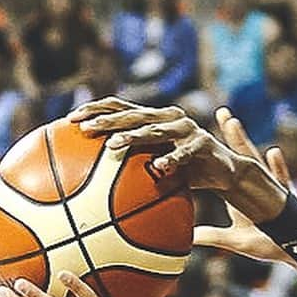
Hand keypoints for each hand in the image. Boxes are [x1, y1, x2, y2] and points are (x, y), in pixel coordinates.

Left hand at [70, 97, 239, 190]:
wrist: (225, 173)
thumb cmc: (186, 174)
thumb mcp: (157, 170)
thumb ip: (133, 170)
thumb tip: (96, 190)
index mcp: (153, 118)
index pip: (118, 106)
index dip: (94, 109)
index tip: (70, 120)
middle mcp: (167, 117)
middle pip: (131, 113)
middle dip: (106, 120)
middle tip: (85, 129)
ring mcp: (185, 128)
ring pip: (154, 129)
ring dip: (132, 136)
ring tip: (113, 145)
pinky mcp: (202, 142)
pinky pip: (184, 152)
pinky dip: (172, 159)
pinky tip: (159, 168)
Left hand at [193, 111, 292, 262]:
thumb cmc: (268, 245)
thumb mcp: (237, 240)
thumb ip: (214, 236)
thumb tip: (190, 237)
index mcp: (241, 194)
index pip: (223, 169)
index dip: (212, 153)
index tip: (200, 136)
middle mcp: (255, 187)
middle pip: (240, 156)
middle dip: (232, 136)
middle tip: (221, 112)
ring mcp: (271, 190)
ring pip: (255, 162)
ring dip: (243, 143)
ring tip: (232, 123)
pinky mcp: (287, 199)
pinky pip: (282, 181)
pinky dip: (277, 167)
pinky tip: (273, 152)